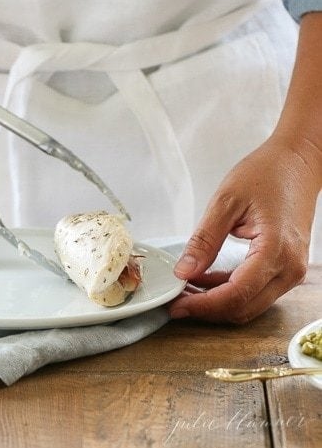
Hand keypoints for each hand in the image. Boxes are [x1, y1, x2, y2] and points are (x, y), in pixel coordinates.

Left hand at [168, 135, 320, 322]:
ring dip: (217, 303)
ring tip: (185, 290)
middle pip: (244, 308)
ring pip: (250, 304)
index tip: (176, 305)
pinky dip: (229, 292)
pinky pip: (256, 291)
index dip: (204, 305)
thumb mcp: (226, 202)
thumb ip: (204, 240)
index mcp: (276, 250)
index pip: (236, 294)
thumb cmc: (266, 174)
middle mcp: (290, 268)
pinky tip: (204, 281)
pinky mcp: (286, 268)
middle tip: (175, 301)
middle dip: (207, 310)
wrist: (298, 163)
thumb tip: (183, 271)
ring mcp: (291, 270)